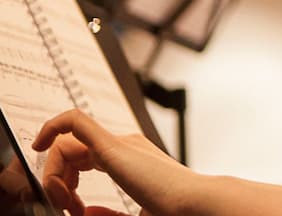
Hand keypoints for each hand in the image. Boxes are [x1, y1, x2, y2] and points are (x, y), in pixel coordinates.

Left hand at [34, 109, 193, 215]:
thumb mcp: (135, 215)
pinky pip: (74, 122)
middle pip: (72, 152)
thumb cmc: (177, 210)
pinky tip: (38, 144)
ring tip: (64, 201)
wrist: (197, 205)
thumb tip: (84, 211)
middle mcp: (127, 147)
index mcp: (133, 160)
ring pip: (67, 144)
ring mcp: (121, 144)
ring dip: (54, 174)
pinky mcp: (113, 146)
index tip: (76, 211)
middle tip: (66, 208)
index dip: (68, 186)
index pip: (84, 160)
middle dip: (58, 181)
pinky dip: (52, 127)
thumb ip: (108, 214)